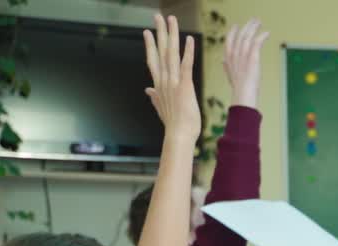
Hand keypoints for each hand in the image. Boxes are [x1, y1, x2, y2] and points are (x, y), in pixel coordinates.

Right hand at [142, 14, 199, 140]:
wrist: (179, 136)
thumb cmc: (173, 124)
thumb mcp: (161, 108)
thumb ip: (155, 96)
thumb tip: (147, 90)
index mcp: (159, 85)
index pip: (153, 60)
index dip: (150, 45)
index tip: (148, 32)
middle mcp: (163, 80)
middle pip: (160, 51)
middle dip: (159, 32)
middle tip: (158, 16)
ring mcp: (173, 82)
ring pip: (170, 53)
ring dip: (171, 35)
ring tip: (170, 20)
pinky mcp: (184, 86)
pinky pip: (186, 65)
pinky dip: (188, 51)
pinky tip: (189, 39)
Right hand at [223, 19, 268, 109]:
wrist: (244, 96)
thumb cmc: (239, 90)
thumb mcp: (231, 75)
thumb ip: (228, 66)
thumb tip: (222, 61)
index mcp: (228, 59)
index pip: (228, 41)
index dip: (232, 32)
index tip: (236, 25)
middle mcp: (234, 55)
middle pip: (240, 36)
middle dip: (246, 26)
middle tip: (253, 20)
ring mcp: (243, 56)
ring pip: (247, 36)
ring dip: (254, 27)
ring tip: (259, 22)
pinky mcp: (252, 58)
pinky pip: (257, 42)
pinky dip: (262, 36)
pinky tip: (267, 33)